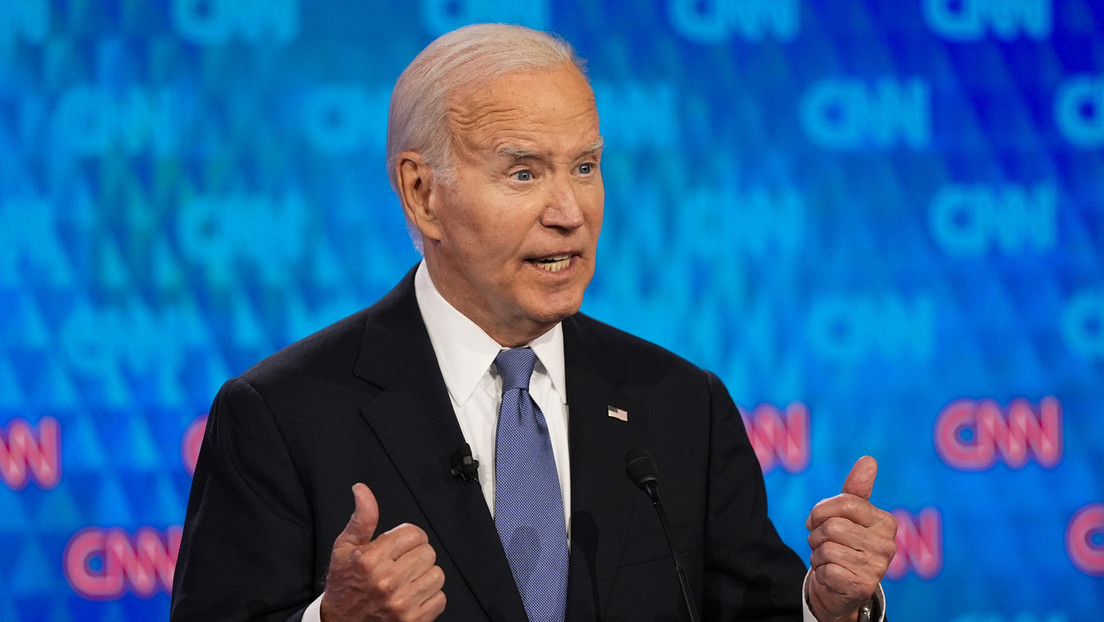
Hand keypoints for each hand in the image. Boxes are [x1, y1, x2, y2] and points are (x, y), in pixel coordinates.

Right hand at [320, 483, 445, 621]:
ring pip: (437, 574)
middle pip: (428, 552)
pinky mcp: (413, 620)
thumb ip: (362, 518)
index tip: (398, 546)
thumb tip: (362, 490)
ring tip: (406, 580)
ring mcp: (402, 603)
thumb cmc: (344, 586)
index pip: (414, 533)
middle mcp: (387, 582)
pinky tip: (412, 596)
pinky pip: (440, 598)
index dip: (408, 537)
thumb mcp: (345, 548)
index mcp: (371, 560)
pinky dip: (430, 597)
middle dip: (416, 555)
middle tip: (400, 564)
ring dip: (425, 576)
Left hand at [805, 457, 897, 621]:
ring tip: (829, 559)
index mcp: (885, 522)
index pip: (845, 503)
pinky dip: (820, 571)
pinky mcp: (862, 587)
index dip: (821, 510)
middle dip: (817, 534)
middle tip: (823, 543)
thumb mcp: (849, 514)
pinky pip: (826, 569)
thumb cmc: (844, 543)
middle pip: (832, 526)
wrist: (842, 587)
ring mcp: (877, 568)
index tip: (817, 519)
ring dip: (817, 554)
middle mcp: (887, 545)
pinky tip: (831, 574)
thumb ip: (857, 489)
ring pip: (826, 548)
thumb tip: (869, 460)